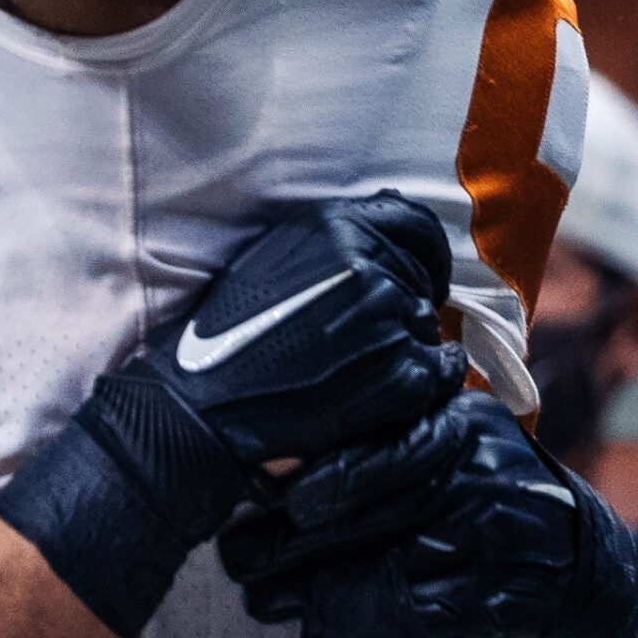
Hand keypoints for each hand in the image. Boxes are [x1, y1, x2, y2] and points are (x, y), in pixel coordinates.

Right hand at [0, 194, 464, 637]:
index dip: (422, 252)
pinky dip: (415, 388)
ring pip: (427, 329)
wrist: (200, 414)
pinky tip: (369, 399)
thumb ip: (328, 246)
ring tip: (349, 375)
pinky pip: (437, 374)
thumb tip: (384, 240)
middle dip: (401, 308)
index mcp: (333, 227)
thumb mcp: (267, 266)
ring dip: (404, 351)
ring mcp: (391, 321)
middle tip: (359, 343)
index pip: (414, 224)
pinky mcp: (405, 376)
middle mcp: (368, 265)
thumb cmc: (220, 345)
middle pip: (420, 280)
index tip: (418, 273)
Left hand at [223, 391, 637, 637]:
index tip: (263, 495)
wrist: (573, 570)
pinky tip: (314, 623)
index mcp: (457, 419)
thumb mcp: (434, 457)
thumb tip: (260, 474)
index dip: (319, 470)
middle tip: (233, 555)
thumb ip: (370, 455)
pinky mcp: (510, 592)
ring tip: (258, 596)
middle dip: (296, 536)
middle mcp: (484, 467)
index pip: (380, 439)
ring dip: (315, 585)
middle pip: (376, 504)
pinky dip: (362, 618)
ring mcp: (503, 532)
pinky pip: (421, 608)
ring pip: (392, 559)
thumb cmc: (473, 503)